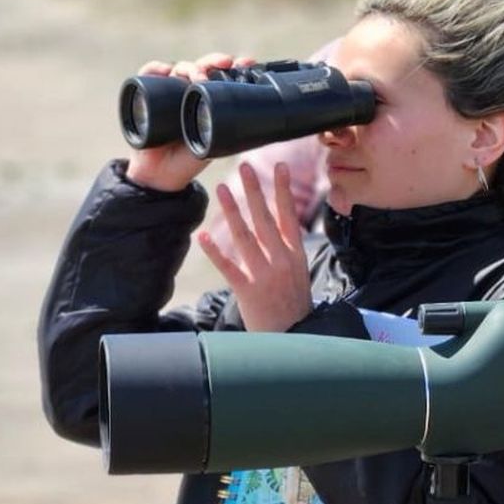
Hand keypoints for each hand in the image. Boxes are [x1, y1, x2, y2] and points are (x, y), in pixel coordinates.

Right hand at [124, 53, 253, 191]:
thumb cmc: (188, 161)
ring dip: (190, 67)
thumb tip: (252, 121)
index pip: (220, 76)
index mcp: (207, 100)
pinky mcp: (145, 95)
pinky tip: (165, 70)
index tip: (246, 62)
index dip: (233, 66)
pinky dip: (155, 68)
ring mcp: (167, 92)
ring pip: (178, 68)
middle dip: (214, 61)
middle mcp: (187, 91)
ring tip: (198, 77)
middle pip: (201, 66)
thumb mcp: (214, 144)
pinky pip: (148, 75)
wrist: (159, 175)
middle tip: (224, 64)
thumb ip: (227, 132)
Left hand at [196, 161, 312, 331]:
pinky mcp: (248, 291)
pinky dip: (215, 252)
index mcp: (296, 254)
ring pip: (245, 236)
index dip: (284, 190)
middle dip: (255, 191)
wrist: (295, 337)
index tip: (280, 166)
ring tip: (222, 189)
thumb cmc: (295, 304)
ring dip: (233, 211)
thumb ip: (287, 248)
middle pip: (265, 219)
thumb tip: (278, 221)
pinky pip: (229, 267)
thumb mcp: (299, 273)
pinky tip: (203, 237)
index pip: (289, 215)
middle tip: (245, 166)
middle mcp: (282, 260)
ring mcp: (265, 275)